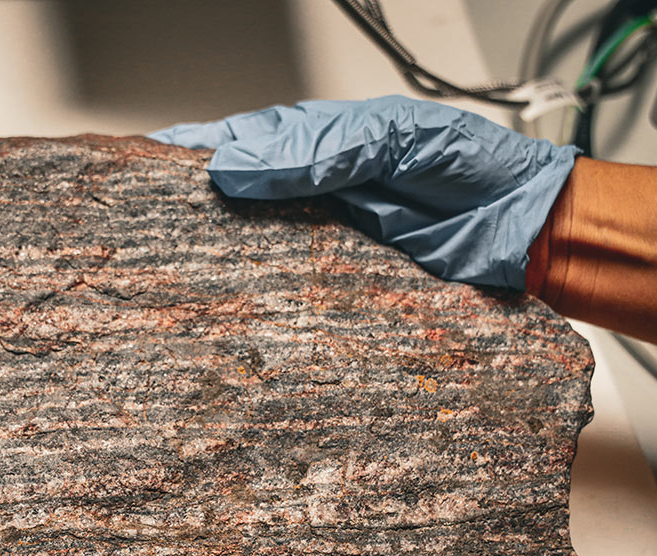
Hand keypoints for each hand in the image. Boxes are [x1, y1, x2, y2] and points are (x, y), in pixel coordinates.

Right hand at [149, 95, 575, 290]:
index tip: (130, 168)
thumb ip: (322, 150)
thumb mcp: (396, 139)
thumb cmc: (471, 170)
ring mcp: (323, 244)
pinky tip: (231, 314)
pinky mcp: (341, 291)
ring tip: (164, 281)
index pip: (232, 144)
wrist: (527, 230)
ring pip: (251, 254)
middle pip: (229, 204)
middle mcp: (311, 195)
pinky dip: (259, 305)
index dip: (180, 156)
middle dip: (182, 217)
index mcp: (316, 144)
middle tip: (134, 236)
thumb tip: (234, 166)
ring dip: (213, 267)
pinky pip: (289, 296)